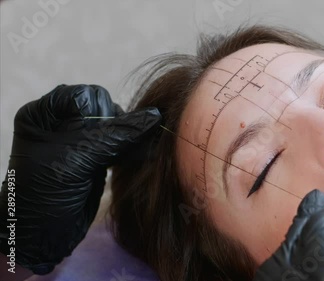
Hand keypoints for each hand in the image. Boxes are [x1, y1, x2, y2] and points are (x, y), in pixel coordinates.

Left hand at [0, 85, 160, 273]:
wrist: (41, 237)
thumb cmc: (45, 193)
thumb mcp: (76, 159)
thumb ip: (114, 136)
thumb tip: (156, 116)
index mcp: (45, 113)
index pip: (85, 95)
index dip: (98, 112)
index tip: (96, 137)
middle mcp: (63, 122)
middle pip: (105, 108)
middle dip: (116, 124)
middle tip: (113, 149)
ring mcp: (81, 141)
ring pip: (117, 126)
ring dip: (129, 138)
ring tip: (133, 153)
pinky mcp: (96, 158)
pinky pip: (121, 144)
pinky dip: (132, 150)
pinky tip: (140, 156)